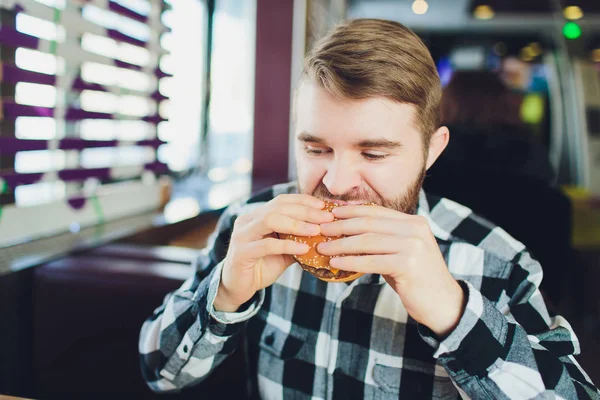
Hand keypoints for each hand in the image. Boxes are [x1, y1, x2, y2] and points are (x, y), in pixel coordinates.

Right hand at [214, 194, 334, 311]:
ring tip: (316, 230)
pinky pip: (267, 245)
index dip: (304, 201)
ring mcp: (242, 235)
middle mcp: (247, 220)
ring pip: (270, 220)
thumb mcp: (284, 250)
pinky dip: (287, 245)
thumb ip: (298, 239)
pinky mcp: (241, 252)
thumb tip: (324, 232)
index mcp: (257, 216)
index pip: (282, 200)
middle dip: (305, 211)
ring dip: (297, 224)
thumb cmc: (262, 266)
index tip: (324, 206)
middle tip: (326, 218)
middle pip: (278, 207)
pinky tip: (304, 248)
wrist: (238, 287)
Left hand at [317, 205, 464, 336]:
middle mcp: (415, 229)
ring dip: (340, 244)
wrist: (443, 304)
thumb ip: (381, 239)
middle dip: (340, 226)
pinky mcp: (407, 264)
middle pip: (368, 223)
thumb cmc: (415, 279)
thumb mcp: (399, 252)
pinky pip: (371, 261)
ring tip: (323, 247)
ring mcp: (413, 246)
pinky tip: (335, 263)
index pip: (375, 211)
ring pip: (367, 241)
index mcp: (413, 222)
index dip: (350, 211)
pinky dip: (350, 261)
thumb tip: (347, 232)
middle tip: (321, 230)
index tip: (330, 213)